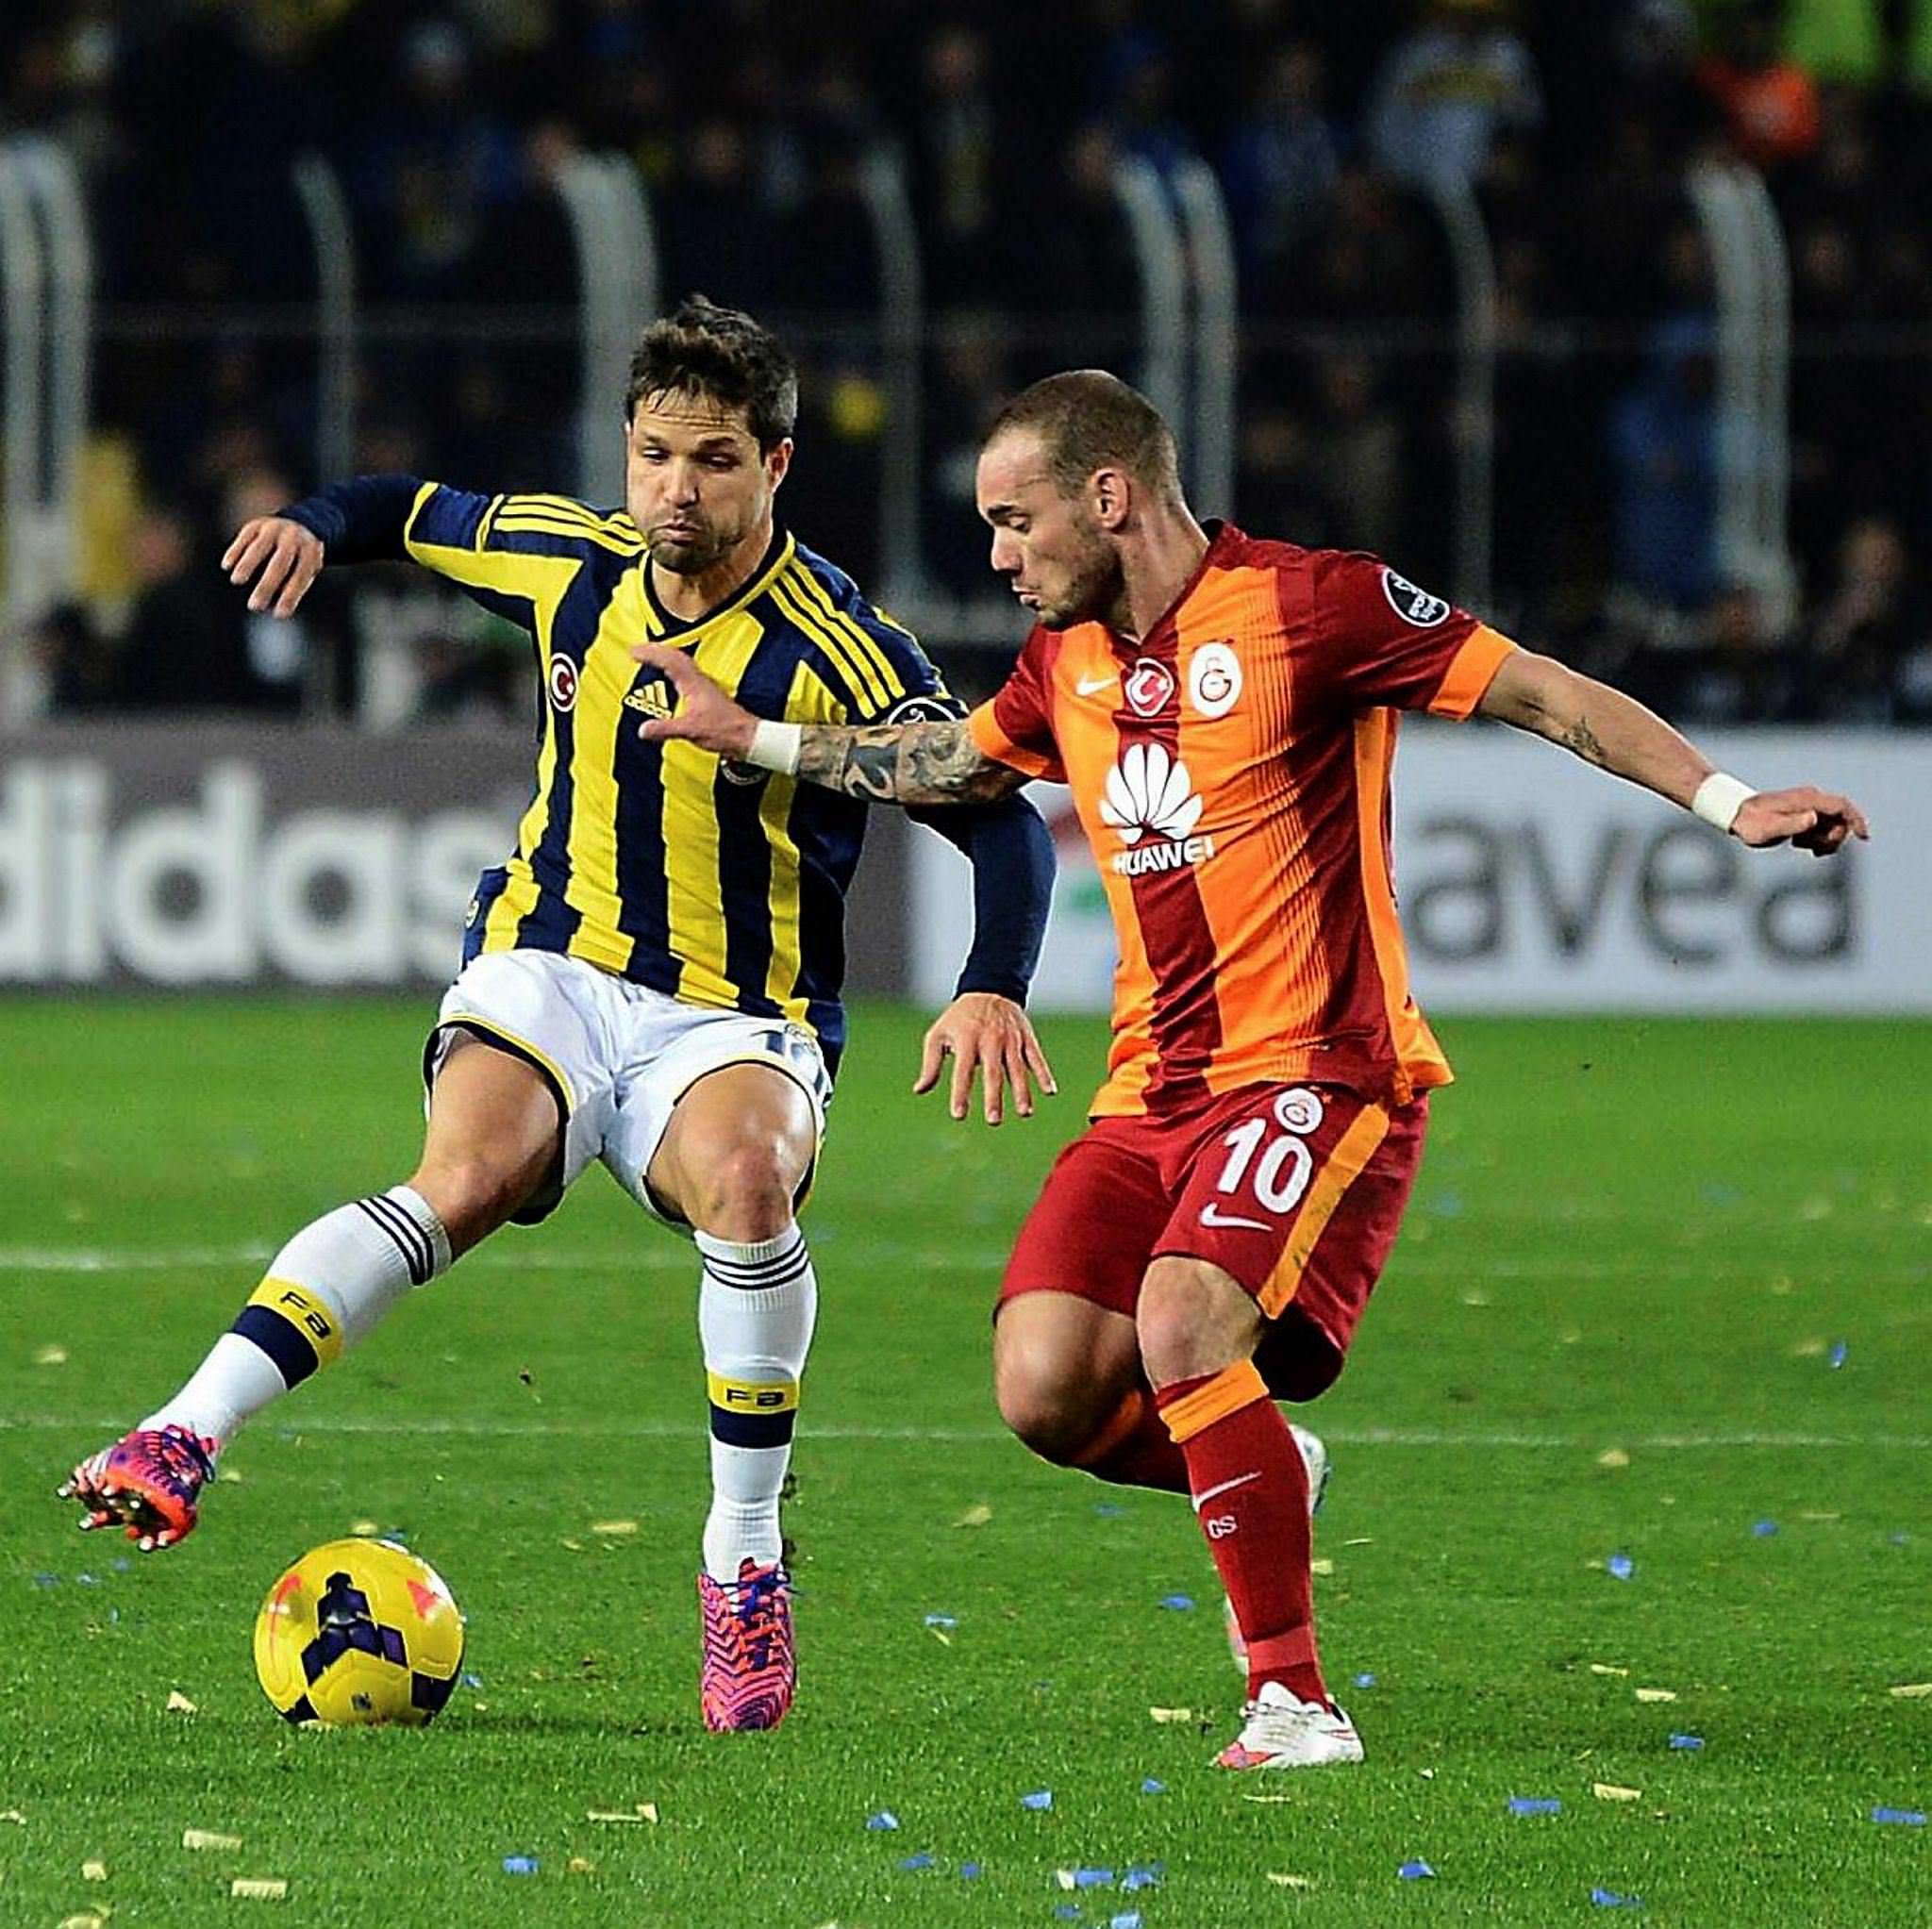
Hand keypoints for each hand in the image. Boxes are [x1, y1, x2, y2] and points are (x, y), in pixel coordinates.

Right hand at [222, 516, 323, 616]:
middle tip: (254, 606)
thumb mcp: (306, 571)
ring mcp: (274, 529)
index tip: (280, 615)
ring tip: (237, 581)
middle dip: (266, 586)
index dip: (290, 596)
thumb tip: (278, 608)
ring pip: (260, 547)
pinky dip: (235, 551)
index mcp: (310, 552)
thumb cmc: (301, 559)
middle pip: (279, 563)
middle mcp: (293, 538)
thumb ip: (295, 586)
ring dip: (247, 564)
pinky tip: (226, 565)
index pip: (300, 577)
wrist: (299, 524)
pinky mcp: (257, 525)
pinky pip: (245, 537)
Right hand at [631, 641, 757, 756]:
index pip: (669, 661)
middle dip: (655, 650)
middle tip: (637, 650)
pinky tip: (671, 675)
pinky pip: (687, 672)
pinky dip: (674, 668)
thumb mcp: (690, 731)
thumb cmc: (725, 731)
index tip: (633, 651)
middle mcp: (699, 680)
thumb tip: (643, 729)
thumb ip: (665, 729)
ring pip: (682, 662)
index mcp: (694, 684)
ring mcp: (704, 685)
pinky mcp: (707, 693)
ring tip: (650, 655)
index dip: (650, 654)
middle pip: (675, 656)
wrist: (747, 736)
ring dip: (665, 656)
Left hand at [915, 992, 1057, 1124]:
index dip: (960, 1093)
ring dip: (1022, 1091)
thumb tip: (919, 1090)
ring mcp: (1011, 1039)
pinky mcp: (1026, 1038)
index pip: (962, 1071)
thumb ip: (931, 1064)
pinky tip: (1049, 1091)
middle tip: (993, 1121)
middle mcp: (990, 1040)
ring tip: (1024, 1113)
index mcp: (967, 1040)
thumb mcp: (938, 1035)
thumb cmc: (959, 1019)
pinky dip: (1044, 1074)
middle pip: (993, 1073)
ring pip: (1017, 1068)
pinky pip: (1036, 1057)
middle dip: (994, 1097)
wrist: (989, 989)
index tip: (959, 1115)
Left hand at [1732, 786, 1869, 855]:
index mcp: (1807, 800)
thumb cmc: (1750, 823)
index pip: (1841, 806)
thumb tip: (1814, 819)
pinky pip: (1821, 827)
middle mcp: (1811, 800)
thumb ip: (1791, 824)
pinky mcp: (1804, 814)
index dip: (1856, 820)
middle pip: (1840, 819)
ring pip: (1831, 825)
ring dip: (1823, 840)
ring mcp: (1808, 806)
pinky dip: (1816, 839)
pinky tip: (1799, 845)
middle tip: (1813, 851)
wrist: (1736, 815)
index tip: (1864, 837)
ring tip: (1798, 845)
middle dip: (1833, 838)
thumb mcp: (1768, 829)